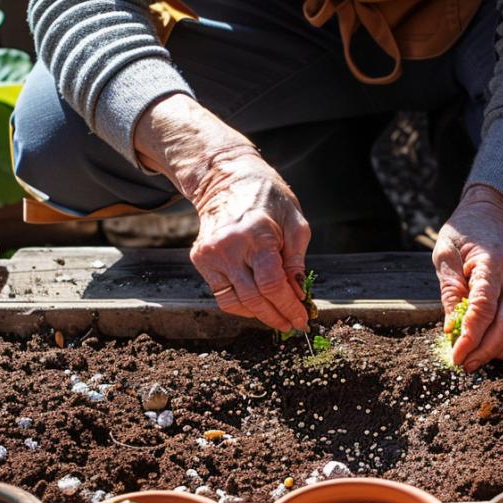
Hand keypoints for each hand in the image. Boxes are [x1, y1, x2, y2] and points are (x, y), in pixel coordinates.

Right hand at [134, 95, 310, 332]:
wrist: (227, 178)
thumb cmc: (268, 198)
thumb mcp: (295, 223)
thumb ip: (296, 261)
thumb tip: (298, 295)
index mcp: (256, 234)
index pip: (272, 284)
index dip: (289, 307)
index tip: (302, 319)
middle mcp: (228, 246)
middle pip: (254, 299)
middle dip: (277, 317)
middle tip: (293, 324)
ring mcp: (210, 254)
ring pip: (235, 303)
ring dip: (259, 315)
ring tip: (278, 315)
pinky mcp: (200, 259)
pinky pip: (222, 295)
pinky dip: (242, 304)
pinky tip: (258, 302)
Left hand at [433, 185, 502, 371]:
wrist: (497, 212)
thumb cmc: (467, 230)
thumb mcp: (446, 251)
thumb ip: (449, 288)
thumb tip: (450, 326)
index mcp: (491, 264)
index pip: (483, 308)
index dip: (470, 336)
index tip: (456, 354)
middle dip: (484, 350)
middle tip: (464, 363)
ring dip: (502, 351)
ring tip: (479, 360)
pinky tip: (499, 350)